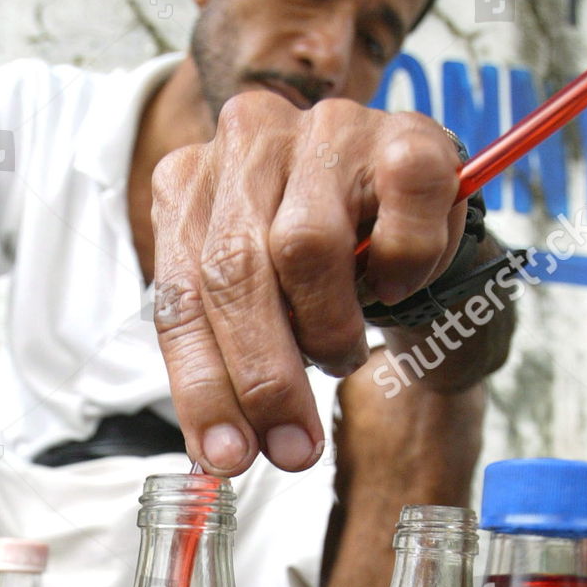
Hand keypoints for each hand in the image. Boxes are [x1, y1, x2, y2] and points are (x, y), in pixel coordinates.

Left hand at [151, 93, 466, 474]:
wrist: (407, 220)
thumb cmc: (319, 272)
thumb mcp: (257, 315)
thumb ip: (229, 370)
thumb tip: (221, 456)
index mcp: (189, 187)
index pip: (179, 298)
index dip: (204, 386)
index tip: (227, 456)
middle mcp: (246, 143)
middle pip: (234, 273)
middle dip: (264, 379)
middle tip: (294, 448)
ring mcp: (326, 130)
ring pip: (306, 246)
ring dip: (329, 328)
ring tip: (343, 353)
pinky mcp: (405, 135)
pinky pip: (400, 222)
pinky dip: (403, 270)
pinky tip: (396, 288)